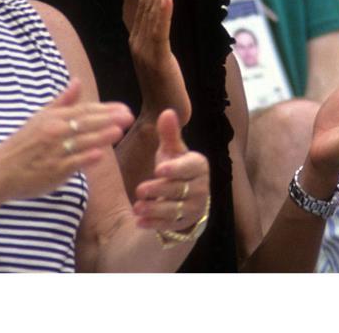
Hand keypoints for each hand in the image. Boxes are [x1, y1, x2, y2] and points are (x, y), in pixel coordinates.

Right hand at [0, 77, 134, 199]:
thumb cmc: (22, 144)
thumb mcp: (40, 117)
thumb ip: (62, 101)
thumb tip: (78, 81)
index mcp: (53, 117)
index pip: (84, 110)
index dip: (105, 109)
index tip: (124, 108)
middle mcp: (54, 132)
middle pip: (85, 123)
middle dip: (108, 119)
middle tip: (129, 116)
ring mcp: (54, 152)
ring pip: (81, 142)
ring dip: (101, 136)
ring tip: (119, 131)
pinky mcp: (52, 171)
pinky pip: (71, 163)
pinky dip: (85, 159)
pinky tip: (100, 155)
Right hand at [128, 0, 190, 124]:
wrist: (162, 119)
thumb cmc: (165, 91)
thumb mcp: (162, 60)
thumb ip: (160, 40)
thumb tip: (164, 20)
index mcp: (139, 41)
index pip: (147, 5)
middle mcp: (139, 43)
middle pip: (148, 3)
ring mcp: (146, 51)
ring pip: (154, 13)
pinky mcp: (157, 61)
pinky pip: (160, 33)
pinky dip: (163, 13)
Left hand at [132, 109, 209, 230]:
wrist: (187, 197)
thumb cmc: (176, 168)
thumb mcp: (172, 151)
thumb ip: (169, 134)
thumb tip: (167, 111)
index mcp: (199, 166)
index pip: (190, 167)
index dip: (176, 168)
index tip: (159, 169)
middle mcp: (201, 188)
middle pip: (179, 189)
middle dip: (159, 190)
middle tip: (140, 189)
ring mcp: (194, 208)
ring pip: (175, 210)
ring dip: (155, 209)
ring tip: (137, 207)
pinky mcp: (185, 224)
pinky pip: (170, 225)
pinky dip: (154, 224)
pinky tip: (139, 221)